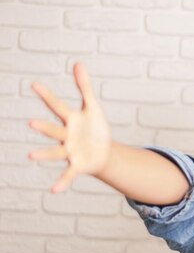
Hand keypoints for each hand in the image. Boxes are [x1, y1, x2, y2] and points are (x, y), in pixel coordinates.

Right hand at [29, 62, 111, 192]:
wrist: (103, 152)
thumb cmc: (94, 128)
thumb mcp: (92, 106)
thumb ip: (84, 86)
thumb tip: (78, 62)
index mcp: (71, 119)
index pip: (57, 105)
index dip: (47, 95)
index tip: (34, 84)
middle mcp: (66, 135)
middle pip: (55, 130)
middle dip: (45, 127)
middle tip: (31, 123)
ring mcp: (70, 151)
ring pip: (56, 152)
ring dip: (45, 154)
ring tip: (31, 155)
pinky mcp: (78, 165)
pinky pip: (68, 173)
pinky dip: (62, 181)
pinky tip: (54, 190)